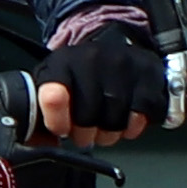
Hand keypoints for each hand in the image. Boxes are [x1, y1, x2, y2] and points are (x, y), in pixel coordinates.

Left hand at [36, 19, 168, 147]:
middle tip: (84, 135)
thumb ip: (43, 109)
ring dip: (109, 134)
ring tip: (104, 129)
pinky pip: (142, 114)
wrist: (114, 45)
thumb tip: (38, 142)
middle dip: (85, 134)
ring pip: (115, 119)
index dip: (57, 119)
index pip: (52, 94)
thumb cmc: (79, 74)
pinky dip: (133, 126)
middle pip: (87, 116)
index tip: (61, 129)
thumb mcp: (52, 83)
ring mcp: (122, 63)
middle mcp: (91, 57)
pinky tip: (126, 122)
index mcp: (61, 62)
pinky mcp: (148, 72)